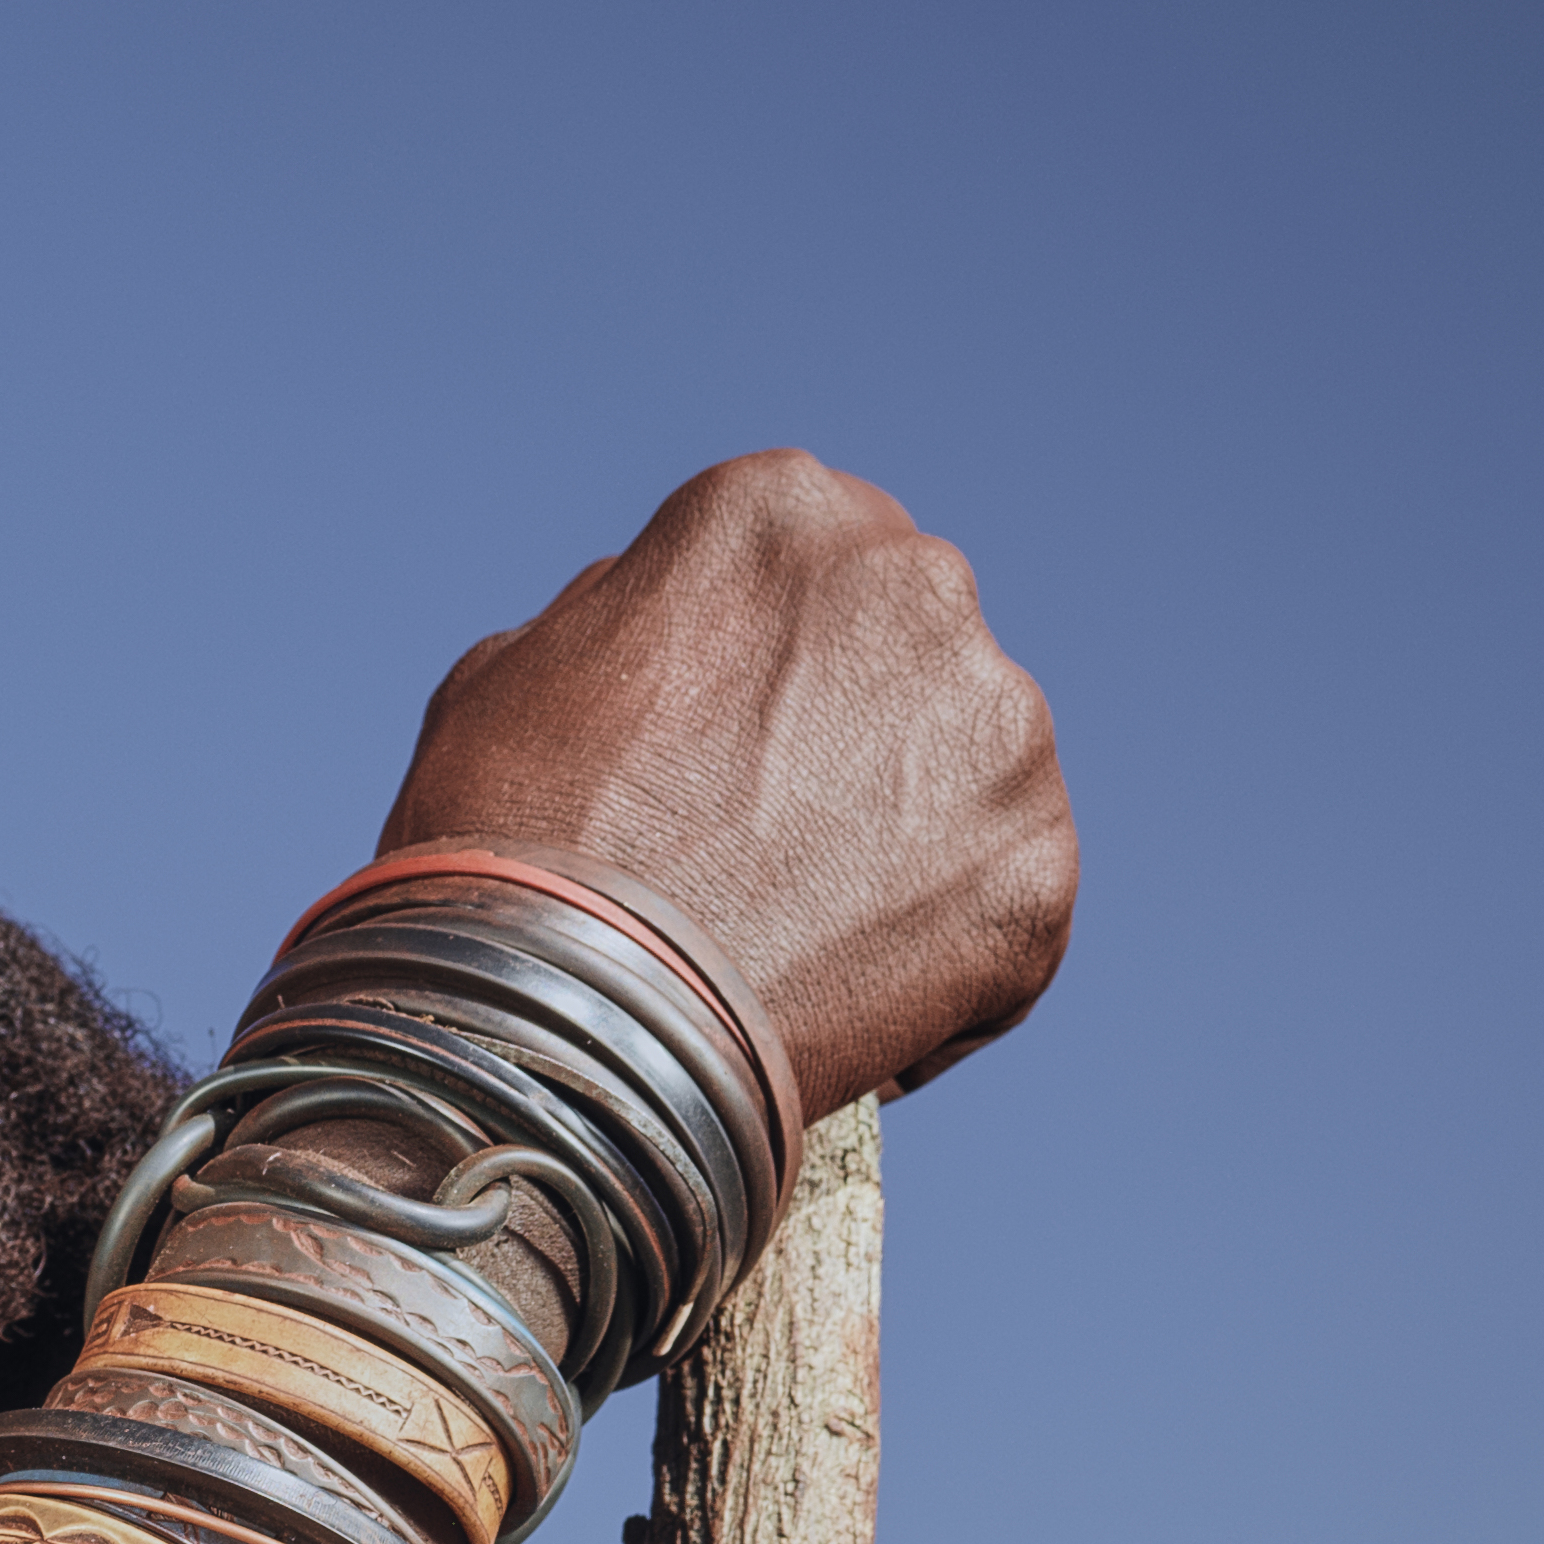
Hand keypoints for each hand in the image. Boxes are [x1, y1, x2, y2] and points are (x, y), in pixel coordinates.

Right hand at [366, 451, 1072, 1114]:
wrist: (559, 1032)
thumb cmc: (507, 847)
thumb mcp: (510, 671)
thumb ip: (624, 615)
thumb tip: (680, 633)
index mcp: (777, 510)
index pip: (807, 560)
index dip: (761, 657)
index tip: (721, 737)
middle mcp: (915, 583)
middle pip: (904, 647)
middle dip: (851, 726)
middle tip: (764, 833)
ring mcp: (995, 725)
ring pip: (965, 767)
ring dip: (907, 829)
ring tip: (800, 927)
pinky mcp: (1036, 862)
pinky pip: (1004, 898)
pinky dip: (945, 946)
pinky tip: (847, 996)